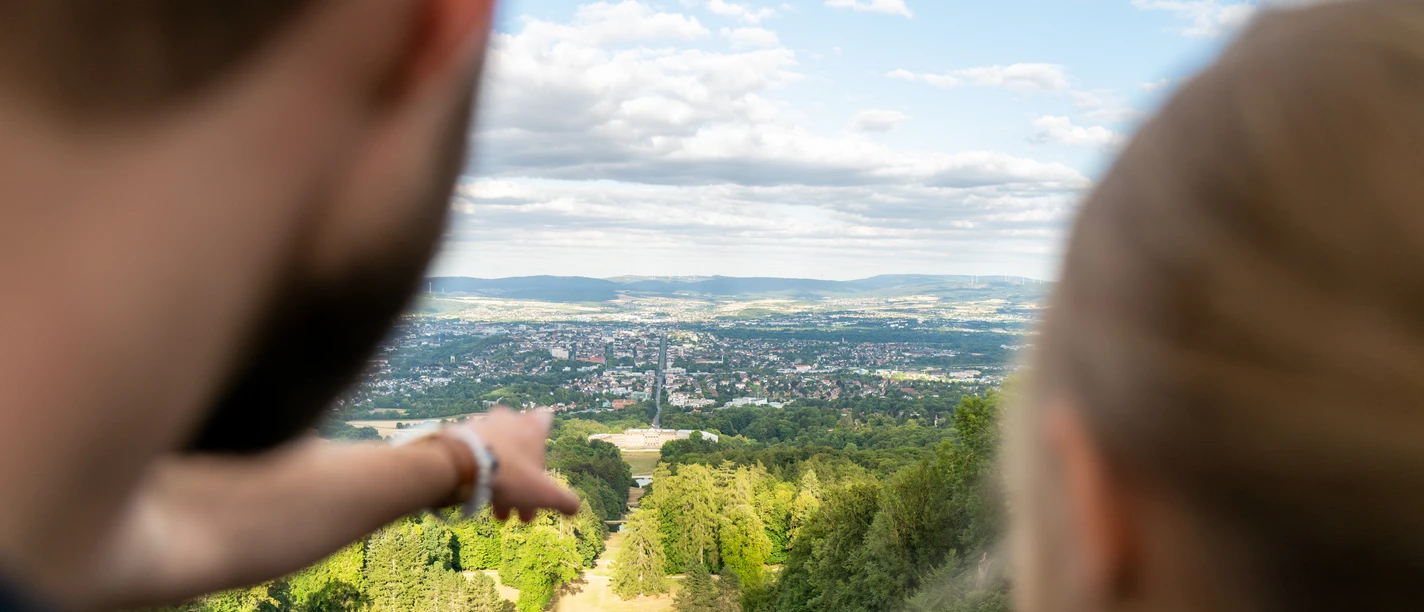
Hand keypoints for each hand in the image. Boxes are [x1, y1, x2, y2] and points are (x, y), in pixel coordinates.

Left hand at [460, 408, 579, 521]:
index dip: (544, 440)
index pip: (546, 419)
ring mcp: (484, 424)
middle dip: (523, 481)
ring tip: (498, 512)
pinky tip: (479, 497)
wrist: (462, 463)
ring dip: (501, 483)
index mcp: (532, 426)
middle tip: (521, 508)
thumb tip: (575, 508)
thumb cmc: (510, 474)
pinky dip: (479, 473)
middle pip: (520, 449)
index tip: (541, 462)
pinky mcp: (462, 433)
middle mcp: (509, 419)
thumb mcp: (544, 493)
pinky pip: (475, 454)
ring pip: (497, 455)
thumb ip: (564, 500)